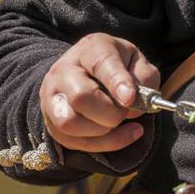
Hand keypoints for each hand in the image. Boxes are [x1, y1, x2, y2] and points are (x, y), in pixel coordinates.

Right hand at [39, 33, 159, 154]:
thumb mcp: (136, 60)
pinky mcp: (51, 121)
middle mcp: (64, 71)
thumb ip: (143, 77)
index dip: (117, 82)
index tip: (130, 98)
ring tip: (119, 122)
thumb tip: (137, 102)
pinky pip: (73, 141)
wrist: (84, 70)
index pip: (101, 63)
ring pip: (71, 123)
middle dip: (111, 112)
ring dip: (103, 130)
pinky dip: (103, 144)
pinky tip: (122, 135)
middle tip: (126, 111)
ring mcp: (52, 97)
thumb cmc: (116, 65)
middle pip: (81, 97)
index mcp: (91, 49)